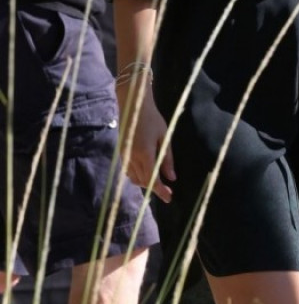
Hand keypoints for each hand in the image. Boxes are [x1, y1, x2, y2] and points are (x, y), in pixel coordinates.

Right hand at [117, 83, 175, 203]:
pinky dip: (137, 176)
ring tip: (158, 181)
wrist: (134, 105)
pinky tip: (146, 172)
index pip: (152, 179)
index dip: (161, 191)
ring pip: (134, 178)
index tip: (169, 198)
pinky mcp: (121, 152)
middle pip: (143, 181)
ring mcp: (124, 156)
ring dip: (145, 182)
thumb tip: (171, 177)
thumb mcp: (165, 137)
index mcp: (145, 154)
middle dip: (155, 188)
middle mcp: (132, 158)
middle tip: (168, 190)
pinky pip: (128, 171)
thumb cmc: (153, 119)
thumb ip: (167, 158)